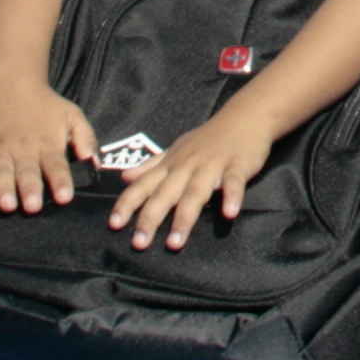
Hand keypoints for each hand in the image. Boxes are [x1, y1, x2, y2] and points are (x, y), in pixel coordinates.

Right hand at [0, 86, 98, 212]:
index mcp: (48, 144)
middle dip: (30, 189)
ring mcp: (0, 149)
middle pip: (27, 171)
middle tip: (33, 207)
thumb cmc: (48, 107)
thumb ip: (86, 138)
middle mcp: (24, 149)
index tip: (65, 197)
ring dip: (4, 188)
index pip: (56, 165)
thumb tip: (94, 162)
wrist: (15, 86)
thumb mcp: (73, 116)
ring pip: (1, 171)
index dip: (61, 181)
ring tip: (8, 205)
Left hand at [107, 99, 279, 249]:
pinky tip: (229, 214)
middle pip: (165, 194)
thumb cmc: (209, 138)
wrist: (246, 116)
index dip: (127, 203)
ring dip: (184, 218)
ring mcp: (213, 165)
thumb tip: (124, 177)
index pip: (143, 185)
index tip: (113, 224)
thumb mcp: (176, 150)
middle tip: (138, 244)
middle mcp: (187, 165)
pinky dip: (232, 197)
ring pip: (195, 192)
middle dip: (150, 218)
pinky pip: (234, 182)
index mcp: (172, 164)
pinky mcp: (238, 165)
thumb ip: (151, 166)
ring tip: (174, 243)